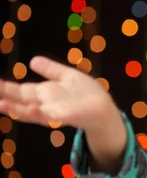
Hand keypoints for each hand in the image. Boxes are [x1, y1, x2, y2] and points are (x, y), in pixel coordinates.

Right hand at [0, 56, 126, 172]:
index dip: (6, 88)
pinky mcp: (67, 116)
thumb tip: (32, 60)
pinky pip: (53, 116)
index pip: (21, 91)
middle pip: (22, 101)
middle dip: (5, 98)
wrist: (104, 108)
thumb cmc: (86, 94)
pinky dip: (42, 113)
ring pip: (32, 112)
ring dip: (16, 109)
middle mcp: (46, 104)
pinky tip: (33, 108)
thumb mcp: (68, 76)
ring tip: (1, 105)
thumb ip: (51, 70)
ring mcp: (55, 111)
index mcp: (45, 94)